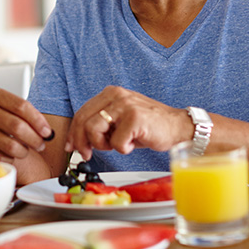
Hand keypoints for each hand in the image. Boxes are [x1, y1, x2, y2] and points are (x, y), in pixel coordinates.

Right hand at [0, 87, 52, 161]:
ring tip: (25, 150)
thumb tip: (46, 131)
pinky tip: (10, 155)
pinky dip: (10, 159)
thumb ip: (22, 113)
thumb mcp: (2, 105)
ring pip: (11, 145)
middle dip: (35, 139)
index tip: (47, 132)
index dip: (39, 121)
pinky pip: (0, 157)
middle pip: (18, 126)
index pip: (22, 106)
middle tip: (40, 144)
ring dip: (24, 151)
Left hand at [65, 86, 190, 160]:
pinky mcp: (135, 118)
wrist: (178, 127)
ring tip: (118, 144)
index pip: (82, 113)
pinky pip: (117, 142)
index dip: (74, 132)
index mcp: (110, 93)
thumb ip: (100, 124)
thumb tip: (77, 141)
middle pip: (83, 121)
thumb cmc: (148, 126)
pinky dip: (124, 149)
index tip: (71, 146)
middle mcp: (116, 95)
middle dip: (82, 142)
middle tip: (87, 154)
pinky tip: (134, 143)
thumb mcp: (120, 120)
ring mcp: (125, 105)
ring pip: (94, 130)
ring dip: (103, 145)